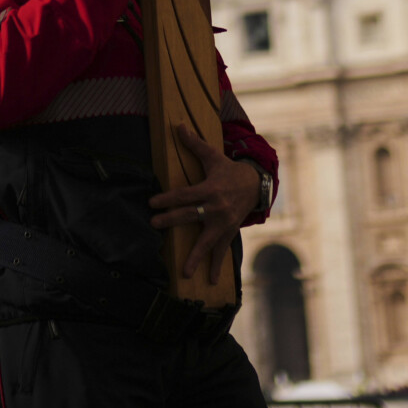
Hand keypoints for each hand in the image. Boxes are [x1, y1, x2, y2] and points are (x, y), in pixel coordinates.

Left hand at [149, 128, 263, 286]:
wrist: (256, 185)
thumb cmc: (229, 170)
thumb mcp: (213, 156)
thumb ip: (194, 144)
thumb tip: (177, 126)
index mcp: (210, 189)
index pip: (185, 194)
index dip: (168, 198)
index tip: (152, 203)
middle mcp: (217, 208)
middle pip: (191, 215)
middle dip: (172, 220)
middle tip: (155, 225)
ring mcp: (224, 223)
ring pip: (207, 241)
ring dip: (196, 257)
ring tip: (185, 273)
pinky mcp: (229, 232)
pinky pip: (221, 251)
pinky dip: (216, 266)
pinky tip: (209, 281)